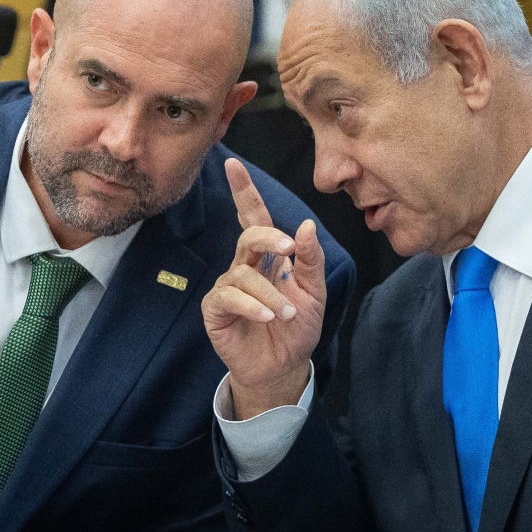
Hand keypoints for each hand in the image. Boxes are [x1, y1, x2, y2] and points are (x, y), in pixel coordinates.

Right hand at [203, 157, 327, 416]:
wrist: (284, 366)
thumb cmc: (298, 326)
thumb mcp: (315, 292)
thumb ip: (311, 260)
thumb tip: (305, 226)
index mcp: (268, 256)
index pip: (254, 217)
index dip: (244, 191)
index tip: (234, 165)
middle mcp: (244, 266)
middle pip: (248, 236)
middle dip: (267, 237)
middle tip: (289, 249)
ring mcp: (228, 287)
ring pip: (242, 273)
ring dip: (269, 292)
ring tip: (287, 312)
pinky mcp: (216, 310)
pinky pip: (228, 297)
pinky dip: (250, 304)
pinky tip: (266, 315)